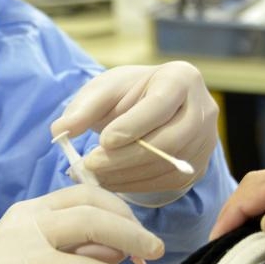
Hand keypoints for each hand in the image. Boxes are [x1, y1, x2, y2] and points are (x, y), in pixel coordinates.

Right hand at [0, 185, 163, 263]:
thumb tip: (123, 244)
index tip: (142, 232)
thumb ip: (75, 244)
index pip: (84, 195)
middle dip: (132, 235)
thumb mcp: (34, 252)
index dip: (121, 211)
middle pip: (90, 220)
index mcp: (28, 212)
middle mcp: (23, 231)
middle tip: (156, 253)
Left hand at [50, 62, 217, 202]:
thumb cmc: (127, 95)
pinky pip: (167, 182)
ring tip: (92, 175)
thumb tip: (60, 130)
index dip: (133, 125)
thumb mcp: (103, 91)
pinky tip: (108, 182)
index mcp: (181, 78)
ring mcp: (205, 141)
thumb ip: (83, 107)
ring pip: (168, 166)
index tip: (103, 141)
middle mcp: (203, 110)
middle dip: (126, 157)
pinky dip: (134, 185)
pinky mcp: (197, 166)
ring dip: (126, 176)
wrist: (150, 110)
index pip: (161, 104)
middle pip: (169, 141)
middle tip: (90, 165)